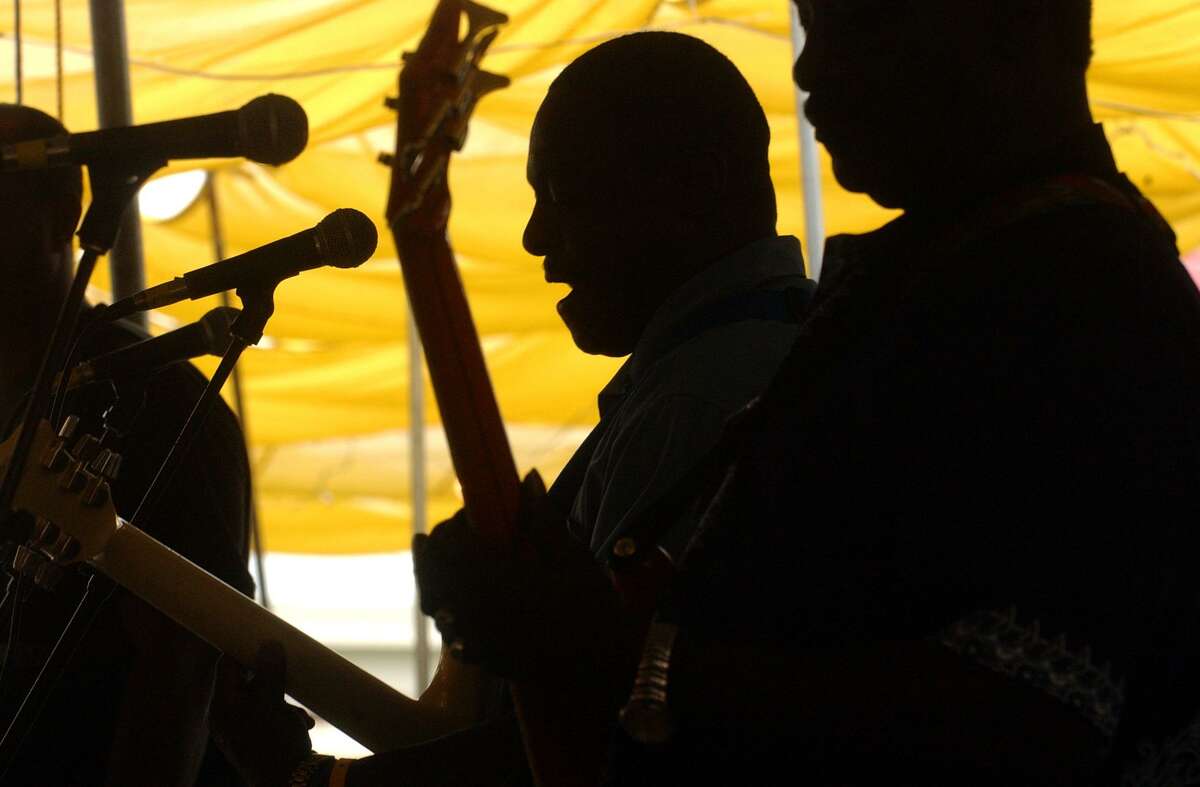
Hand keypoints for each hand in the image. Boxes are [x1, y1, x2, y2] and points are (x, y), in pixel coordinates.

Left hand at [211, 642, 314, 786]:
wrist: (292, 782)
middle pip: (246, 681)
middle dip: (270, 675)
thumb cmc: (275, 743)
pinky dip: (288, 714)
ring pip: (264, 697)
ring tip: (298, 711)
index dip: (241, 650)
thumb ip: (269, 673)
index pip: (226, 667)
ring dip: (284, 697)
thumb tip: (269, 645)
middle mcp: (229, 719)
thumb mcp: (272, 704)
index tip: (260, 637)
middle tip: (286, 666)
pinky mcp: (262, 739)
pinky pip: (273, 715)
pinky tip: (303, 722)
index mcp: (223, 709)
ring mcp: (245, 730)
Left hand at [413, 470, 629, 682]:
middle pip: (432, 576)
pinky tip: (460, 605)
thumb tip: (529, 477)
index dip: (452, 527)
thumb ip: (544, 521)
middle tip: (444, 535)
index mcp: (496, 580)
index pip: (449, 546)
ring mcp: (478, 639)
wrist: (601, 669)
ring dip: (434, 581)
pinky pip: (451, 634)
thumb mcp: (573, 559)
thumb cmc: (593, 611)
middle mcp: (478, 610)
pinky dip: (447, 613)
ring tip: (445, 565)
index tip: (467, 516)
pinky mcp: (484, 659)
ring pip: (435, 606)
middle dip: (433, 551)